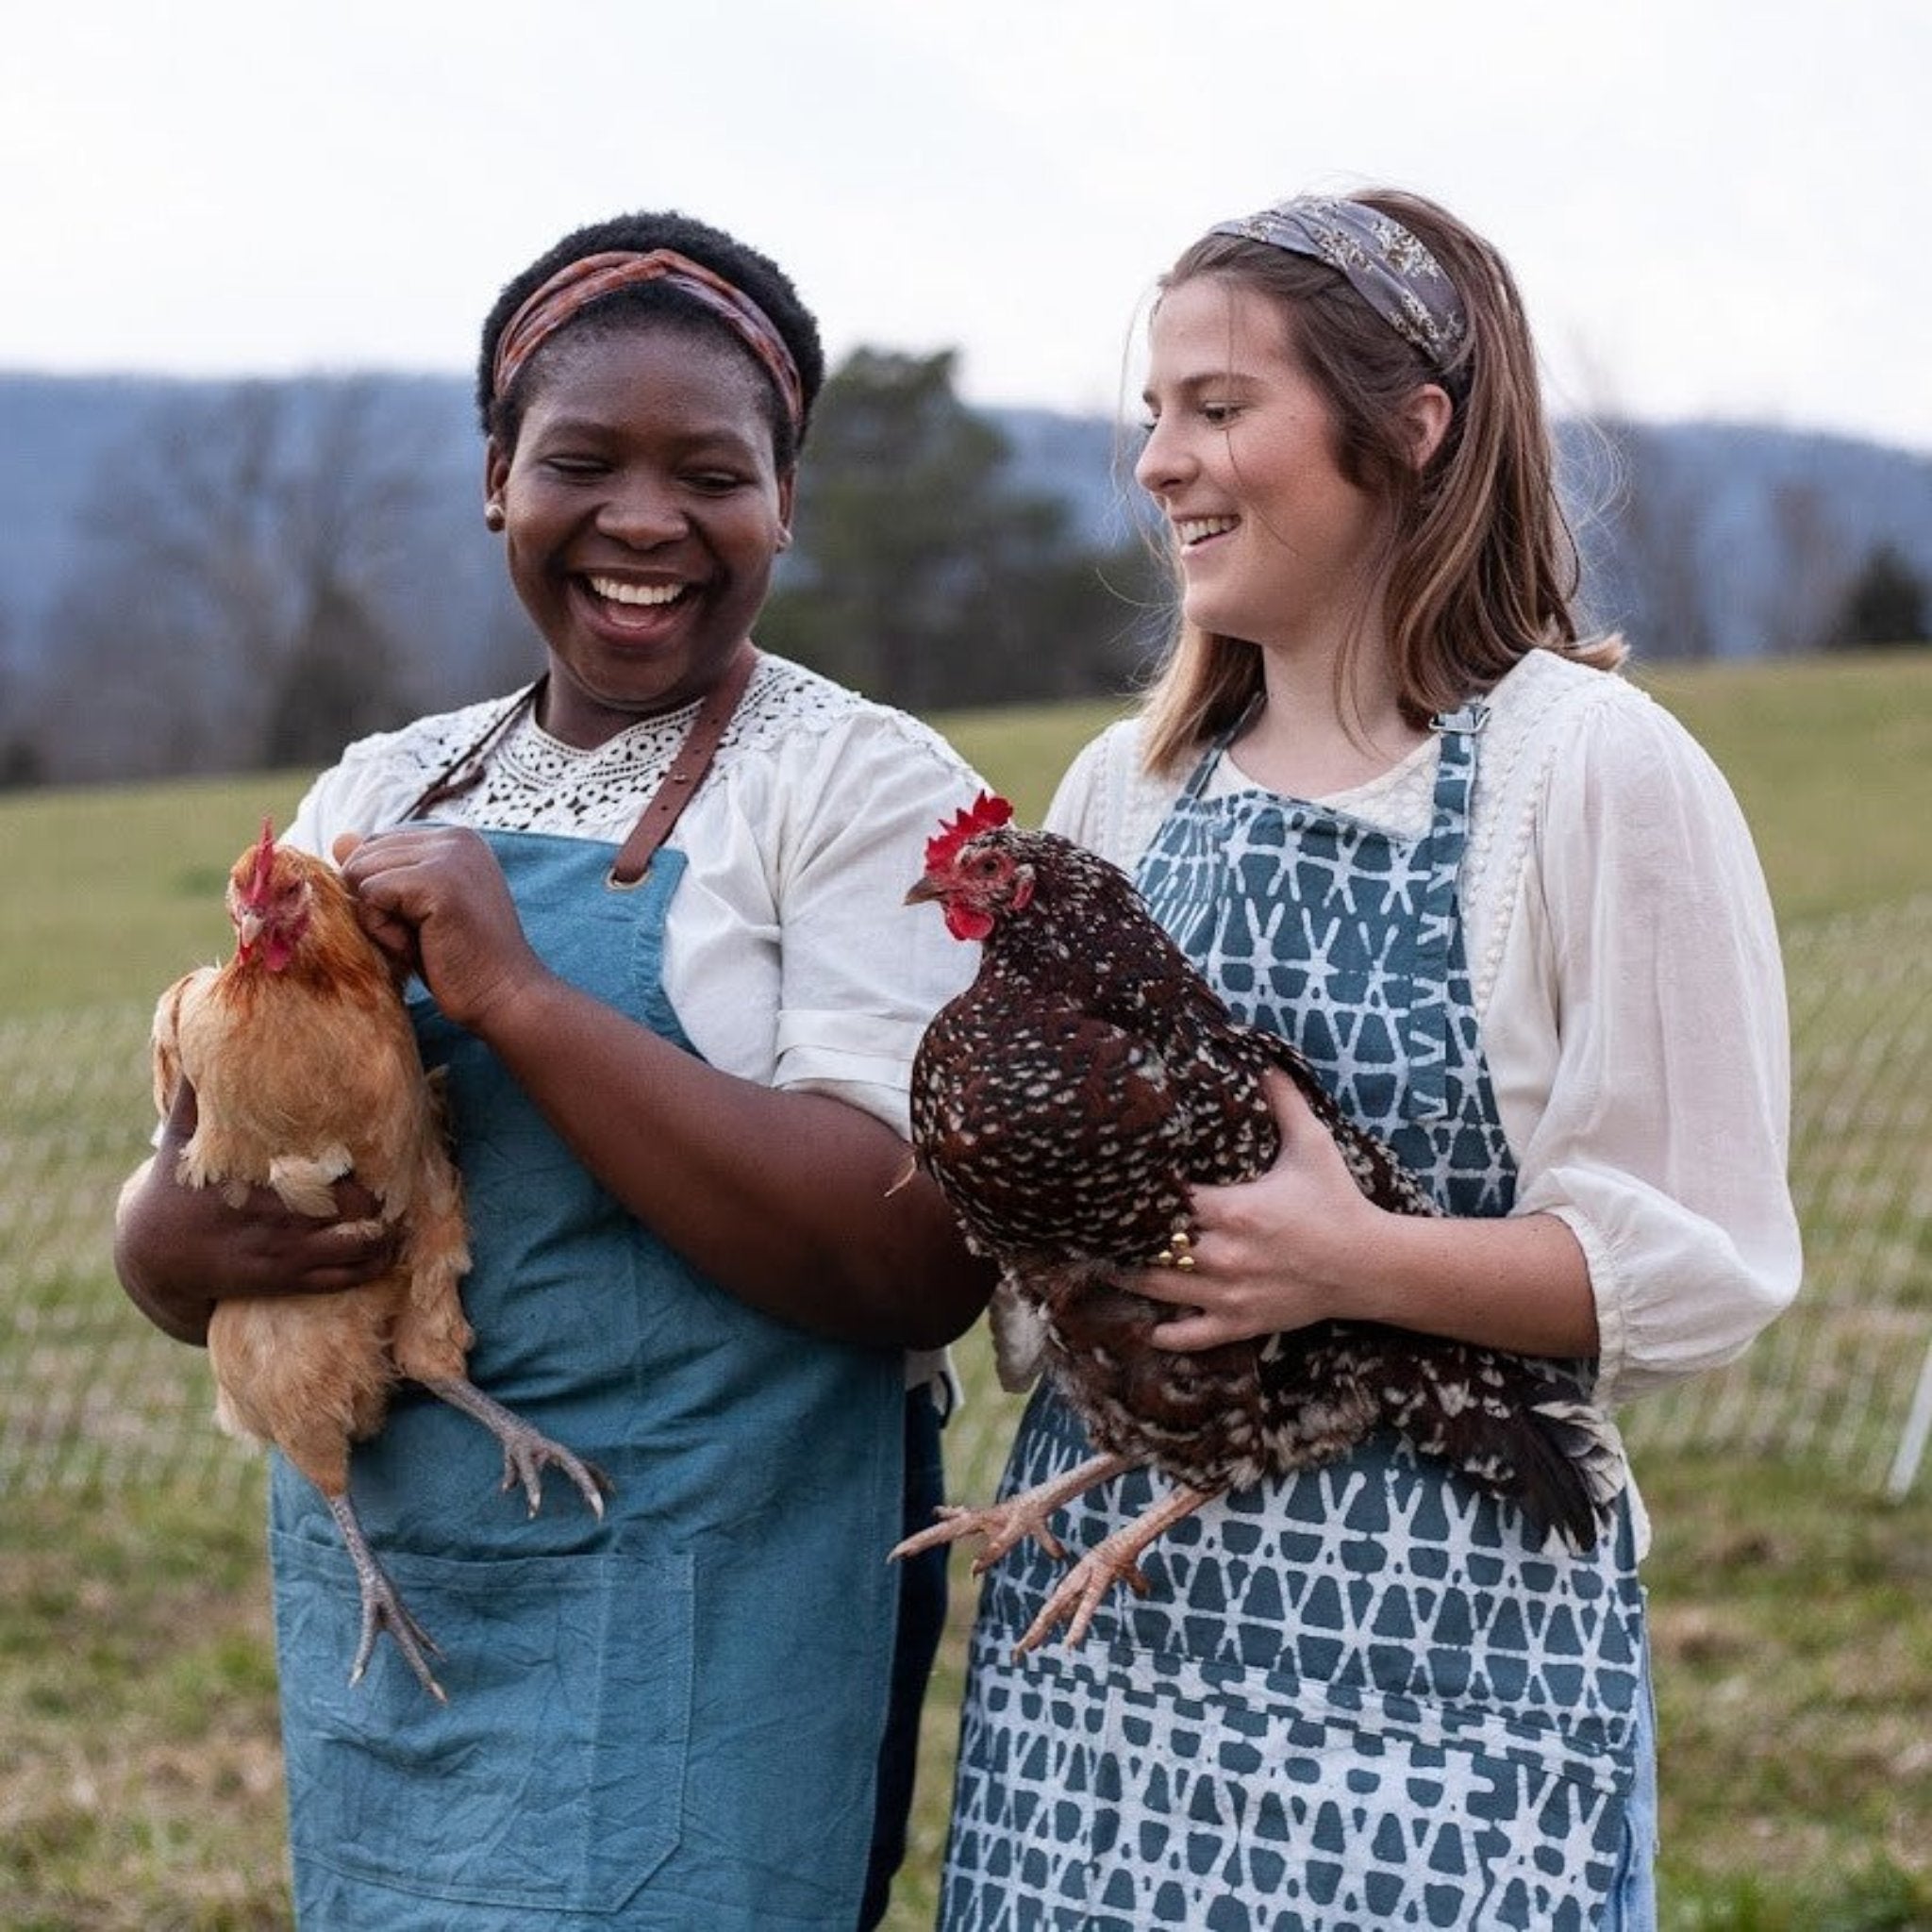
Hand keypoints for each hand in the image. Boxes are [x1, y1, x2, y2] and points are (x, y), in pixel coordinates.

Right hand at [114, 1080, 398, 1345]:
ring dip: (385, 1234)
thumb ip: (194, 1094)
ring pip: (352, 1248)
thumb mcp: (180, 1138)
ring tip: (405, 1214)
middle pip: (349, 1207)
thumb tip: (186, 1036)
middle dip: (378, 1195)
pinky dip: (370, 1267)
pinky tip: (389, 1250)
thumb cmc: (174, 1187)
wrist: (153, 1255)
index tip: (380, 1143)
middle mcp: (273, 1217)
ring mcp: (281, 1253)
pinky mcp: (283, 1279)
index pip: (320, 1170)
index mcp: (255, 1179)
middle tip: (402, 1177)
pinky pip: (338, 1280)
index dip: (357, 1163)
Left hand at [335, 827, 548, 1031]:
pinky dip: (384, 930)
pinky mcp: (438, 882)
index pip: (376, 845)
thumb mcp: (413, 909)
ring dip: (379, 919)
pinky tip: (420, 947)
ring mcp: (450, 856)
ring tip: (424, 941)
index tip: (426, 923)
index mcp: (456, 838)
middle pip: (363, 856)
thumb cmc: (459, 960)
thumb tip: (339, 838)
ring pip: (361, 872)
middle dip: (377, 903)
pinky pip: (371, 895)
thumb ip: (381, 870)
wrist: (504, 996)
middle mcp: (455, 837)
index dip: (382, 892)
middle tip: (425, 936)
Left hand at [1132, 1071, 1385, 1351]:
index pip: (1167, 1199)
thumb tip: (1263, 1059)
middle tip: (1094, 1225)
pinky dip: (1169, 1335)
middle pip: (1152, 1245)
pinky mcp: (1242, 1322)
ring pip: (1160, 1290)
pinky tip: (1150, 1328)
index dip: (1138, 1191)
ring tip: (1105, 1264)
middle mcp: (1224, 1255)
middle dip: (1124, 1235)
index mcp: (1235, 1210)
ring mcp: (1230, 1293)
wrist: (1370, 1265)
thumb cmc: (1338, 1202)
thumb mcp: (1313, 1145)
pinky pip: (1194, 1336)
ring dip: (1131, 1278)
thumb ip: (1284, 1102)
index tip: (1116, 1181)